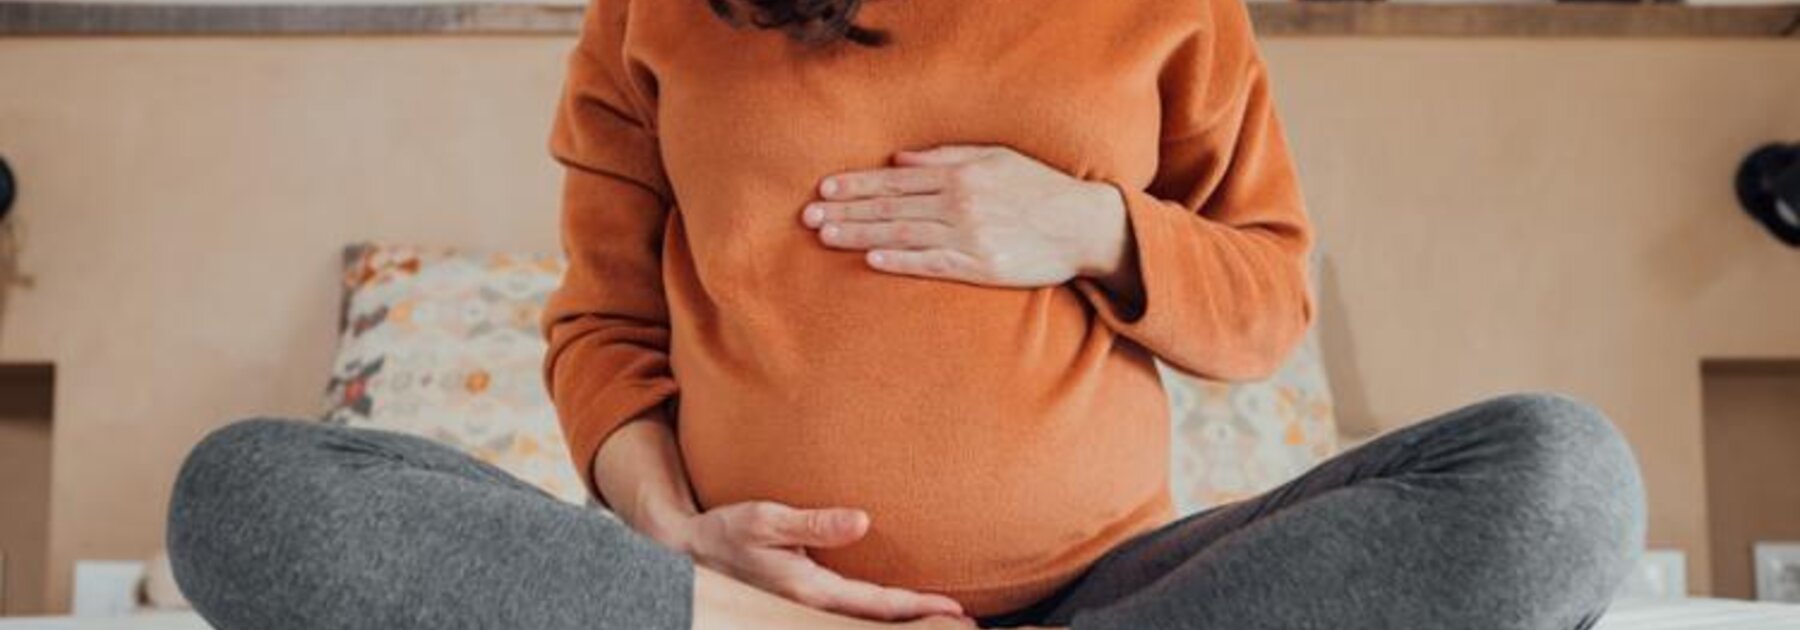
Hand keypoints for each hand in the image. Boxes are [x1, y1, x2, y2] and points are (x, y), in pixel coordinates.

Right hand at [669, 500, 965, 621]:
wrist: (692, 553)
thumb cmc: (728, 531)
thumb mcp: (766, 519)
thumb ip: (815, 523)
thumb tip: (863, 521)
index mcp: (809, 590)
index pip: (875, 605)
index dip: (918, 607)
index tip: (956, 610)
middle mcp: (812, 606)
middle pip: (877, 621)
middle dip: (919, 622)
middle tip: (968, 624)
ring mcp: (808, 608)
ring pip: (866, 620)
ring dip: (903, 620)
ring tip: (944, 618)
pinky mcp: (805, 600)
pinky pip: (853, 613)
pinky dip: (881, 613)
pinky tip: (897, 610)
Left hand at [801, 144, 1132, 288]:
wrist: (1083, 226)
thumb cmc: (1039, 189)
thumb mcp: (995, 158)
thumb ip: (947, 156)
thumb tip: (899, 159)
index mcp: (960, 174)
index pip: (895, 179)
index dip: (856, 185)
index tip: (823, 191)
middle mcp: (960, 202)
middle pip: (891, 206)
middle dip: (846, 211)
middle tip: (807, 218)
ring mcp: (969, 235)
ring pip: (902, 233)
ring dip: (861, 234)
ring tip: (826, 237)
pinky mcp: (980, 265)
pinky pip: (932, 263)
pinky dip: (900, 260)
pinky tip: (872, 259)